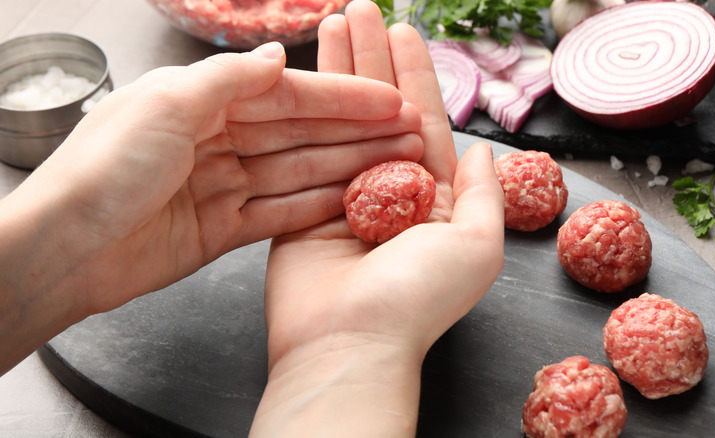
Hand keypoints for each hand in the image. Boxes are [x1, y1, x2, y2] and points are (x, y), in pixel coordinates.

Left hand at [0, 42, 421, 373]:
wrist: (65, 250)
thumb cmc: (103, 170)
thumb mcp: (167, 103)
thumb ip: (229, 80)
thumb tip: (277, 58)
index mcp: (200, 99)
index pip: (287, 95)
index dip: (341, 97)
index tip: (389, 101)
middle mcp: (214, 139)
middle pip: (300, 133)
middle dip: (355, 132)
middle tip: (409, 134)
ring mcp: (221, 186)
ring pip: (298, 172)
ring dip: (346, 168)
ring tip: (397, 166)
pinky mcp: (222, 230)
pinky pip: (280, 213)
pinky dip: (316, 207)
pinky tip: (353, 201)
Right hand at [251, 2, 505, 435]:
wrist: (348, 342)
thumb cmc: (416, 300)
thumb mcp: (476, 247)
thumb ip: (484, 195)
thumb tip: (485, 153)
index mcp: (432, 201)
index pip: (425, 121)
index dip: (416, 76)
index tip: (403, 33)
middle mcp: (388, 194)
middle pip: (379, 110)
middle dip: (372, 58)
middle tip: (361, 8)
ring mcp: (342, 197)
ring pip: (340, 120)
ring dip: (338, 69)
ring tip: (333, 19)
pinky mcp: (300, 205)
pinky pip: (305, 148)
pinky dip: (303, 109)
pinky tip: (300, 72)